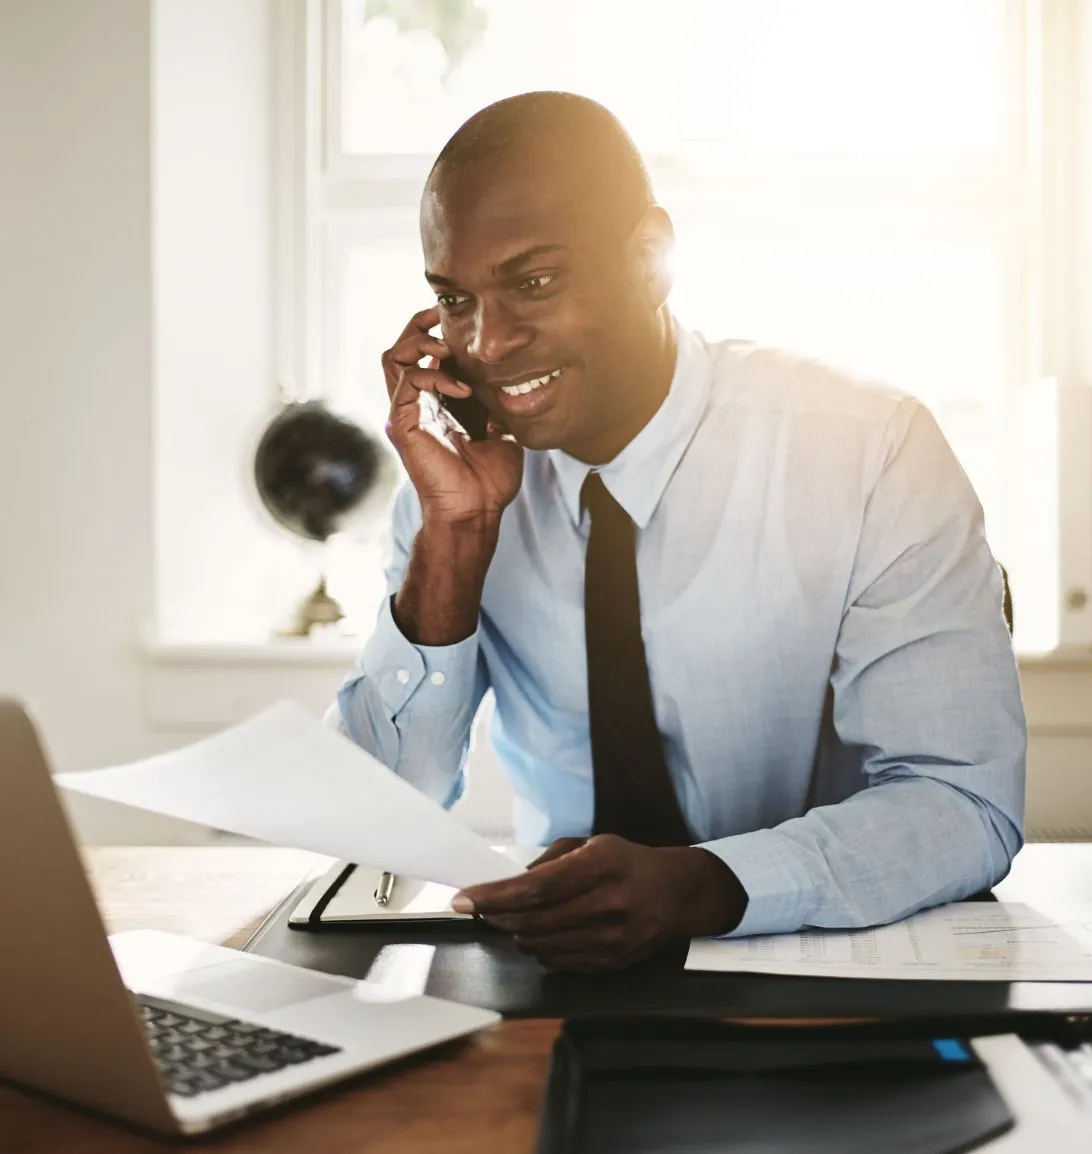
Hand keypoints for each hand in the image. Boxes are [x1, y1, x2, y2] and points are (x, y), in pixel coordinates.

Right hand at [382, 307, 522, 527]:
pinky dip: (433, 376)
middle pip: (400, 349)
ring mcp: (406, 414)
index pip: (422, 356)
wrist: (477, 511)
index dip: (435, 333)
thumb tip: (511, 385)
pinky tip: (462, 388)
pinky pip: (407, 383)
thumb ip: (498, 406)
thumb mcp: (502, 432)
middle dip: (419, 326)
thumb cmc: (489, 481)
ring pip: (393, 358)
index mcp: (435, 405)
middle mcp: (416, 405)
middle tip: (442, 318)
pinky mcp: (403, 425)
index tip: (458, 321)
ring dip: (419, 343)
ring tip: (447, 347)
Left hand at [452, 834, 747, 971]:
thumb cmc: (628, 863)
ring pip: (540, 944)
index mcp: (600, 866)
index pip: (535, 888)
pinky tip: (538, 932)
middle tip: (480, 906)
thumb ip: (550, 860)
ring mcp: (610, 940)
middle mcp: (607, 905)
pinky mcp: (610, 963)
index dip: (493, 896)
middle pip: (532, 920)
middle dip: (496, 915)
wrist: (676, 895)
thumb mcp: (592, 844)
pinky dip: (537, 947)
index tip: (462, 899)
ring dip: (515, 932)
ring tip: (510, 917)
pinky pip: (556, 962)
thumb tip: (509, 882)